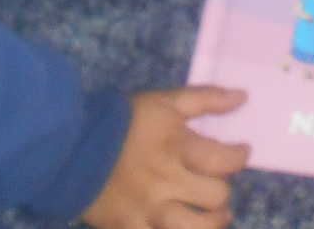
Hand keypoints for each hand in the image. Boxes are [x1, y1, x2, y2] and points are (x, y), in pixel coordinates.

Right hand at [80, 87, 251, 228]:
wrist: (70, 146)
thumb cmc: (122, 121)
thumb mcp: (164, 101)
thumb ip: (205, 99)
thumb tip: (243, 97)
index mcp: (177, 147)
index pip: (224, 161)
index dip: (240, 157)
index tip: (240, 153)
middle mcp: (166, 181)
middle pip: (215, 197)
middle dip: (221, 191)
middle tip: (215, 185)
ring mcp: (148, 209)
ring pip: (194, 228)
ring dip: (210, 224)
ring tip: (211, 216)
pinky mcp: (128, 227)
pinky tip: (177, 225)